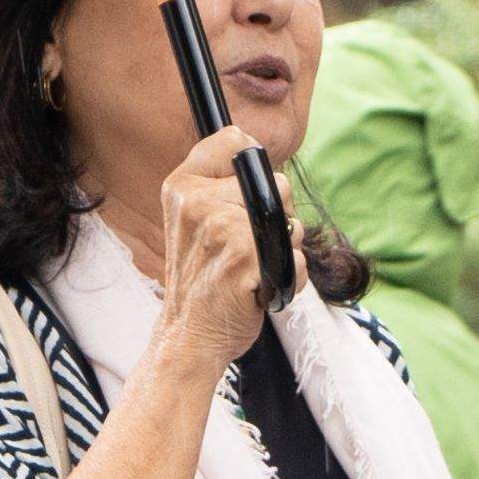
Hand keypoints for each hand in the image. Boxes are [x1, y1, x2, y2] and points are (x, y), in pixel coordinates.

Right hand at [140, 136, 273, 378]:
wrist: (187, 338)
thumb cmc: (201, 282)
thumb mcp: (195, 222)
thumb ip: (221, 188)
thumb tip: (260, 153)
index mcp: (181, 186)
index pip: (233, 139)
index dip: (254, 166)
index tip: (249, 196)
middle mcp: (196, 201)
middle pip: (277, 184)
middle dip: (278, 218)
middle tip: (248, 249)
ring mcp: (219, 227)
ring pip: (290, 223)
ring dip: (285, 251)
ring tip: (254, 271)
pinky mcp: (243, 256)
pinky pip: (296, 258)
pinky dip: (291, 279)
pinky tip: (263, 291)